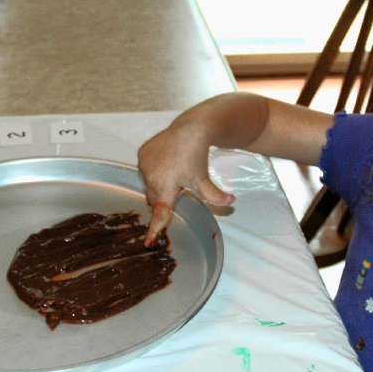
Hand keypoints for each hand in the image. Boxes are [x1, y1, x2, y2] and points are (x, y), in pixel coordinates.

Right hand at [137, 120, 234, 246]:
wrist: (190, 129)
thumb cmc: (197, 157)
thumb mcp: (203, 179)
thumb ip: (214, 195)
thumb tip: (231, 202)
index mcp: (166, 186)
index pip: (160, 212)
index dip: (155, 228)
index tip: (148, 242)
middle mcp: (151, 176)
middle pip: (154, 198)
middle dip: (164, 196)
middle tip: (178, 185)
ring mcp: (144, 164)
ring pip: (148, 184)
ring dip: (158, 183)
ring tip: (174, 170)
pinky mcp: (141, 153)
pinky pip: (144, 169)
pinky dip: (153, 169)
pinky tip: (167, 161)